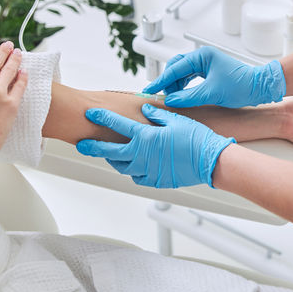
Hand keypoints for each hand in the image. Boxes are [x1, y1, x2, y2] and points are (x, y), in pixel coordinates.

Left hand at [76, 104, 234, 187]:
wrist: (210, 162)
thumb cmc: (197, 139)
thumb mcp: (176, 120)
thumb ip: (157, 115)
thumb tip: (146, 110)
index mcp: (145, 137)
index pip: (117, 125)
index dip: (102, 118)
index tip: (91, 114)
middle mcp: (142, 155)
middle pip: (109, 152)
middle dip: (93, 147)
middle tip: (82, 145)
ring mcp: (148, 170)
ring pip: (122, 167)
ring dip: (113, 160)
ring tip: (108, 155)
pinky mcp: (156, 181)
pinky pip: (137, 177)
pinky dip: (132, 171)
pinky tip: (132, 167)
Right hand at [143, 46, 285, 107]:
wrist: (260, 88)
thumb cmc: (241, 86)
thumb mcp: (212, 93)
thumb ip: (189, 97)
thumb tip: (171, 101)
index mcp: (202, 56)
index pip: (175, 68)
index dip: (161, 80)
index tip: (150, 90)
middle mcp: (203, 57)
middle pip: (176, 67)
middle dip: (167, 81)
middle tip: (160, 96)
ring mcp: (206, 64)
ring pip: (182, 73)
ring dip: (175, 85)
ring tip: (171, 98)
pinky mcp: (210, 72)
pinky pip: (190, 77)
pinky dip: (183, 86)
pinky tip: (181, 96)